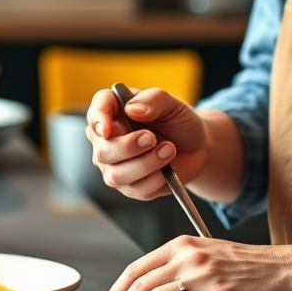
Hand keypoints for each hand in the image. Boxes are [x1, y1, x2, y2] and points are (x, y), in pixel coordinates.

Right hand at [85, 87, 206, 199]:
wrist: (195, 146)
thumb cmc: (177, 120)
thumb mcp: (171, 103)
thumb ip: (153, 100)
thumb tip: (132, 110)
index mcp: (114, 112)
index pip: (96, 111)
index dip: (98, 119)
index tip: (107, 128)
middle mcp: (108, 140)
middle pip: (103, 151)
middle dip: (128, 147)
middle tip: (152, 138)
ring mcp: (115, 166)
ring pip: (116, 175)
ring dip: (145, 164)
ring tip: (169, 150)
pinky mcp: (129, 186)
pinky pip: (135, 190)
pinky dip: (153, 180)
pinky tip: (166, 170)